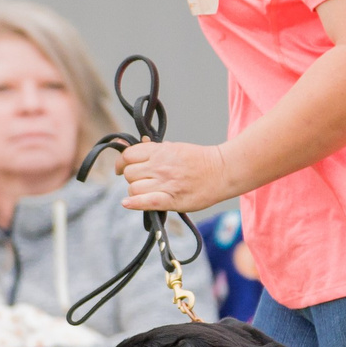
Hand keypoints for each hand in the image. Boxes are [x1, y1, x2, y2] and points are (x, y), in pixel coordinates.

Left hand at [121, 140, 236, 212]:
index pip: (128, 155)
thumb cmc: (200, 160)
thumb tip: (139, 143)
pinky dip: (134, 203)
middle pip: (129, 173)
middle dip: (132, 178)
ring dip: (136, 191)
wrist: (222, 171)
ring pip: (134, 188)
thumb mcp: (175, 147)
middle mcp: (160, 166)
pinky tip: (128, 203)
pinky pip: (146, 201)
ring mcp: (165, 183)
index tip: (122, 169)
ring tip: (146, 192)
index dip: (122, 163)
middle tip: (141, 181)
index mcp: (160, 151)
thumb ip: (155, 148)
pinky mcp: (172, 199)